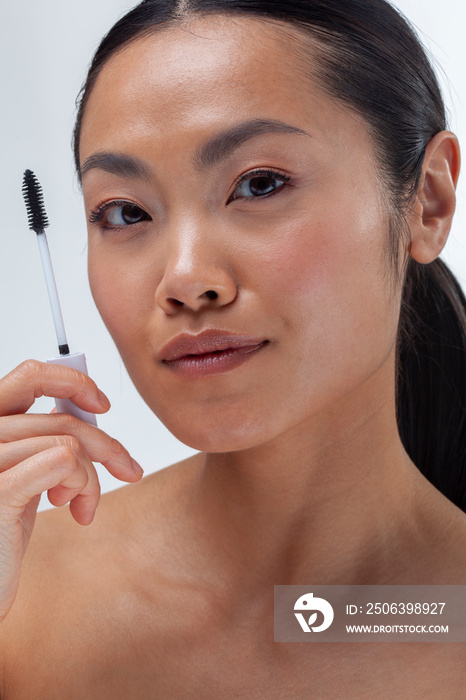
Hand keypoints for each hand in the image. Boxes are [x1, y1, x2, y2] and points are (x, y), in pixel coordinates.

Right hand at [0, 360, 142, 621]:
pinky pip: (64, 461)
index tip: (102, 405)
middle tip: (127, 469)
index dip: (73, 382)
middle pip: (63, 419)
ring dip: (91, 479)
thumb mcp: (20, 473)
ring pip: (70, 443)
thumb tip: (72, 405)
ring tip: (82, 506)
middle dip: (106, 446)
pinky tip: (77, 511)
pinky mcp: (0, 489)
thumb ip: (34, 438)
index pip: (30, 375)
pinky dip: (84, 485)